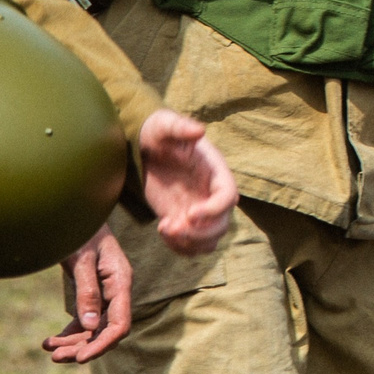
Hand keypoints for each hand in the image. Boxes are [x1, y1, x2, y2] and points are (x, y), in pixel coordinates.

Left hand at [45, 225, 131, 363]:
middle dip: (82, 346)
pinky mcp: (90, 293)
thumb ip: (87, 290)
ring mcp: (103, 293)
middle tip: (56, 358)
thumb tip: (91, 326)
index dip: (102, 344)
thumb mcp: (81, 258)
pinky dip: (67, 333)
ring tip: (48, 350)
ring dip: (72, 343)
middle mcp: (116, 291)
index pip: (119, 324)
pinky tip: (48, 341)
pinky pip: (83, 321)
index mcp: (120, 281)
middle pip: (105, 330)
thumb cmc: (80, 230)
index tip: (80, 358)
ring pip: (92, 329)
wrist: (74, 212)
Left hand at [139, 110, 238, 254]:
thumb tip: (199, 130)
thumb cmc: (158, 134)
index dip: (214, 210)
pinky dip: (179, 247)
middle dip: (199, 233)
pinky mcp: (184, 222)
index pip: (228, 196)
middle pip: (222, 225)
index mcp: (215, 172)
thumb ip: (180, 127)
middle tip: (173, 227)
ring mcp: (200, 211)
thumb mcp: (165, 126)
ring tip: (165, 229)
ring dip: (189, 243)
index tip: (189, 214)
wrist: (145, 148)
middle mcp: (212, 194)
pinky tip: (162, 230)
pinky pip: (191, 246)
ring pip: (209, 240)